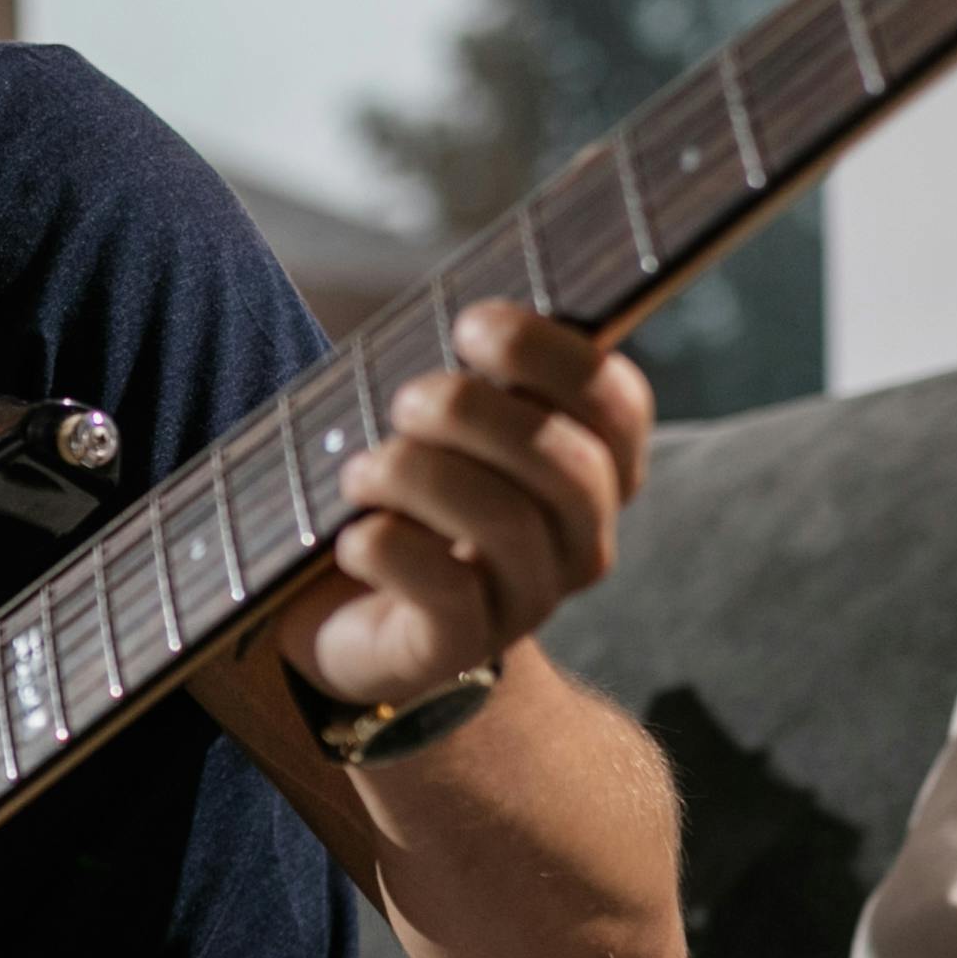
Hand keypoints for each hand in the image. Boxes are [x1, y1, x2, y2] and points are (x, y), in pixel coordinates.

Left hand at [282, 302, 653, 717]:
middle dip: (475, 413)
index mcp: (590, 470)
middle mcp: (577, 540)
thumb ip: (467, 373)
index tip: (471, 325)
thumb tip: (469, 310)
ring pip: (503, 522)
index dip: (554, 356)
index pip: (617, 404)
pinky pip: (445, 591)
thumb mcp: (436, 425)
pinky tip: (352, 538)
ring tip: (360, 472)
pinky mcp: (458, 646)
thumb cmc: (398, 492)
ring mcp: (525, 600)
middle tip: (404, 400)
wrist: (339, 614)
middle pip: (565, 464)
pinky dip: (388, 549)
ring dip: (417, 476)